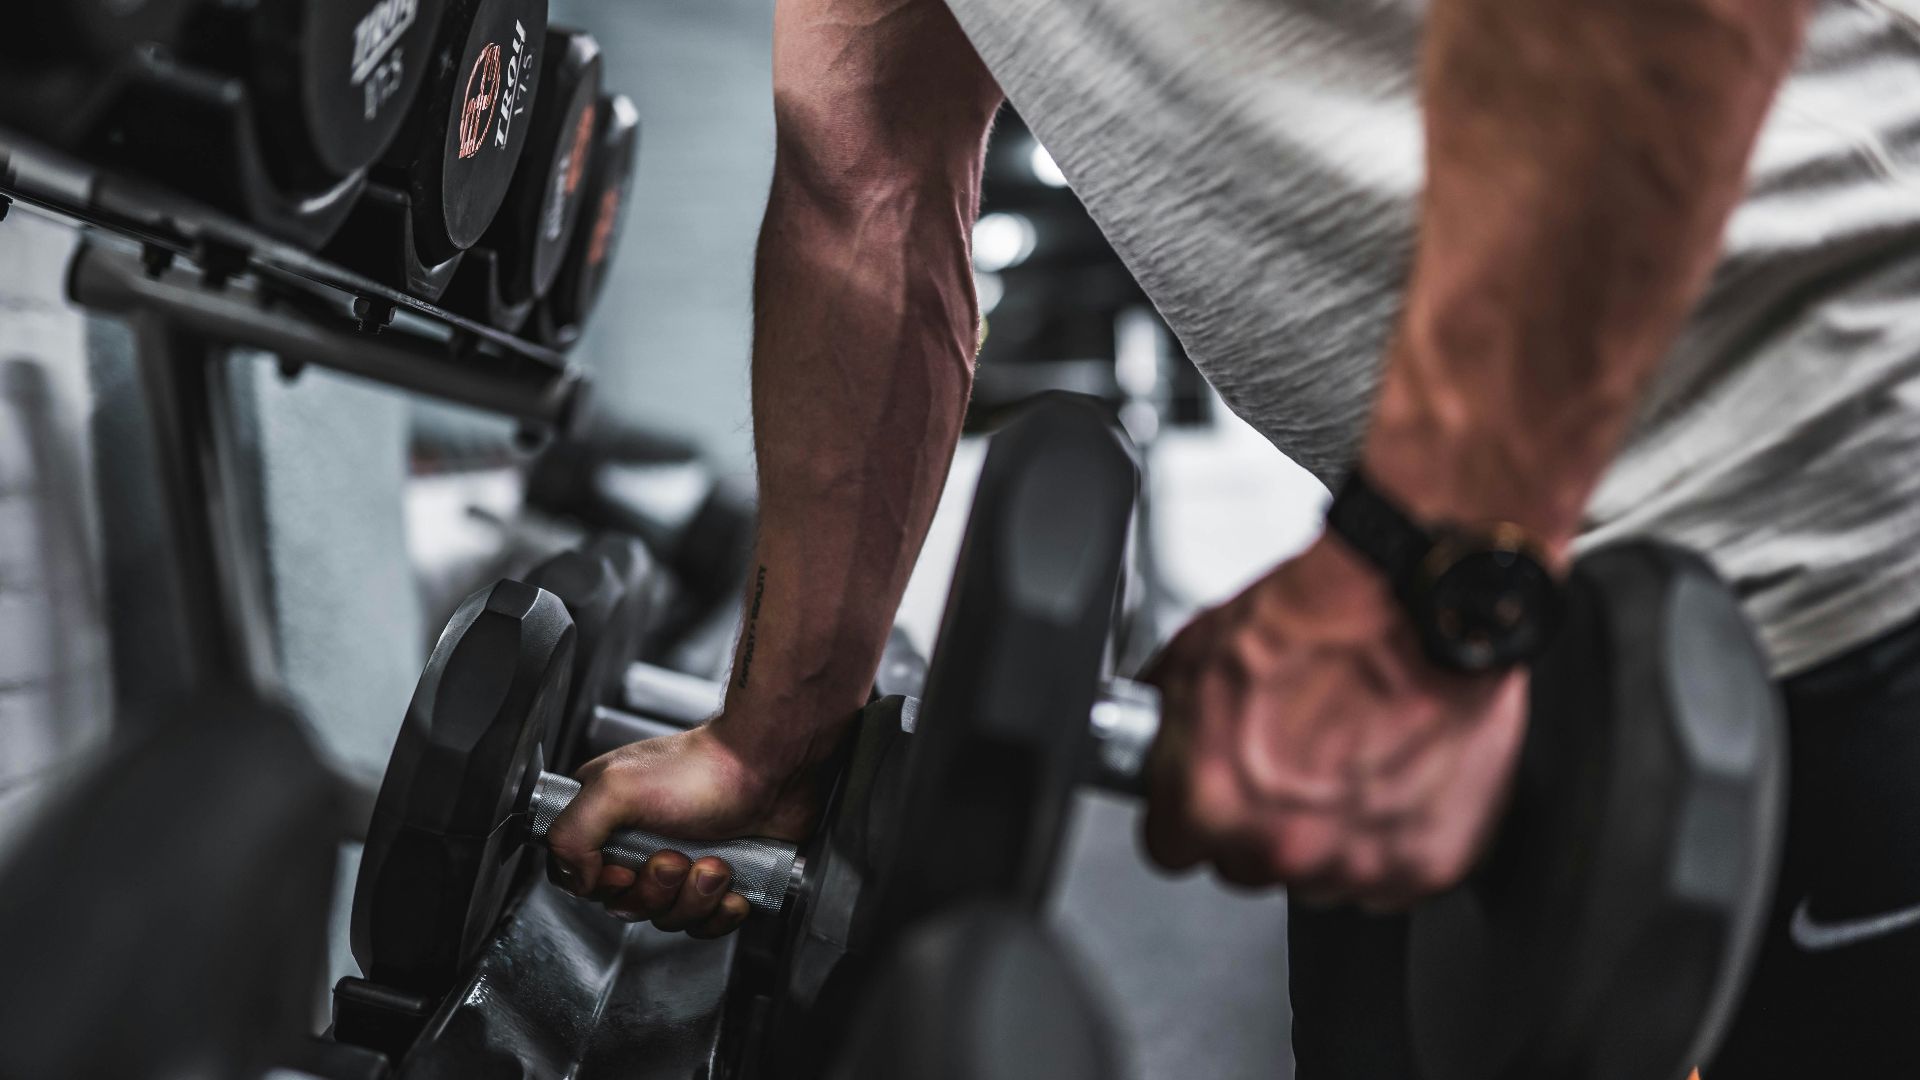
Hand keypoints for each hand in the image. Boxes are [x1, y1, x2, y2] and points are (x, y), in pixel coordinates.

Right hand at [544, 724, 827, 937]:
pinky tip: (733, 883)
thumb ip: (571, 833)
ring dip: (693, 897)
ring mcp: (681, 863)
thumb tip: (577, 879)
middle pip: (625, 904)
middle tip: (675, 857)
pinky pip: (706, 923)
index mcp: (607, 817)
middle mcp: (639, 841)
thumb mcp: (616, 788)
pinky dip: (721, 911)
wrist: (771, 768)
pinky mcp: (717, 881)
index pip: (575, 876)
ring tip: (714, 862)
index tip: (624, 871)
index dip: (600, 886)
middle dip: (655, 890)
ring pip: (668, 917)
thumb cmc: (702, 769)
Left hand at [1140, 535, 1527, 908]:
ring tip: (1347, 757)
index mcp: (1211, 801)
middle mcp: (1280, 845)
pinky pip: (1390, 876)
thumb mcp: (1195, 654)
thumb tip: (1151, 744)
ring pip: (1319, 875)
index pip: (1170, 848)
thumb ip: (1166, 725)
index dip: (1189, 813)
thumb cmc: (1320, 619)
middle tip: (1290, 759)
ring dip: (1327, 833)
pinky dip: (1391, 836)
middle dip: (1259, 822)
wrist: (1417, 602)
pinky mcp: (1425, 865)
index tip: (1207, 793)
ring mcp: (1356, 862)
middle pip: (1246, 866)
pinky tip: (1391, 773)